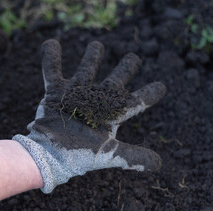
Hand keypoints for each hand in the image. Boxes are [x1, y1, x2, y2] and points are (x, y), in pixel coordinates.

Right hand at [14, 39, 165, 192]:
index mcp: (110, 115)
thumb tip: (160, 165)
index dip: (149, 94)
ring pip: (86, 70)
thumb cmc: (80, 156)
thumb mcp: (109, 154)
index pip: (135, 102)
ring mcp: (75, 94)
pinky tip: (52, 44)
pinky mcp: (55, 91)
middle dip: (125, 69)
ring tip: (97, 45)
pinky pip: (52, 69)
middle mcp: (95, 102)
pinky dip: (51, 56)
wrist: (50, 155)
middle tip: (134, 58)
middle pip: (114, 82)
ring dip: (92, 57)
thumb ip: (133, 156)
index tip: (162, 87)